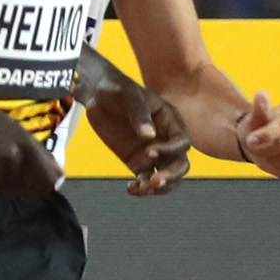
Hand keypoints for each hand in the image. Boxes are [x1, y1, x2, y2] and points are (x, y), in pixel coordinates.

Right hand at [0, 90, 62, 198]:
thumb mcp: (10, 126)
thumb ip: (33, 149)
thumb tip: (55, 172)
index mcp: (25, 142)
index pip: (50, 177)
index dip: (49, 182)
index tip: (44, 181)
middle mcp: (14, 158)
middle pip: (33, 187)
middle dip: (28, 184)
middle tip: (12, 171)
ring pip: (12, 190)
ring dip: (6, 183)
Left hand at [87, 78, 194, 195]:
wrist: (98, 94)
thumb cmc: (118, 90)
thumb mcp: (129, 96)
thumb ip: (139, 114)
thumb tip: (148, 136)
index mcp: (171, 121)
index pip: (182, 142)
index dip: (170, 150)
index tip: (150, 151)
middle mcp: (166, 139)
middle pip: (180, 164)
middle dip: (171, 175)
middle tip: (155, 181)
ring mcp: (153, 152)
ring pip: (166, 175)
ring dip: (158, 186)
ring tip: (142, 189)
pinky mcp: (137, 161)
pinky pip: (145, 178)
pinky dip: (141, 186)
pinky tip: (131, 189)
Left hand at [234, 90, 279, 181]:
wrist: (254, 142)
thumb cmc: (255, 128)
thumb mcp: (253, 118)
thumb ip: (259, 108)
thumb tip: (261, 94)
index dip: (265, 136)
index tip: (250, 139)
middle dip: (265, 150)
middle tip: (254, 147)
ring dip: (271, 161)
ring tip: (264, 154)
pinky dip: (279, 172)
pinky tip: (273, 163)